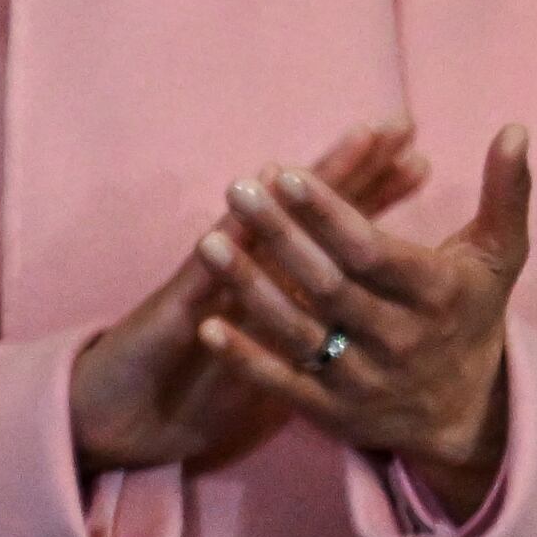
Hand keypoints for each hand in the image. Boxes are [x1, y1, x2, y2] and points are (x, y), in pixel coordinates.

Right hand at [72, 121, 424, 471]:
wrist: (118, 409)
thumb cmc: (194, 386)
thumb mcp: (263, 358)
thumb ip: (305, 324)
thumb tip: (356, 302)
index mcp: (275, 284)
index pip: (337, 231)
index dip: (375, 196)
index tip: (418, 157)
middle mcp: (246, 270)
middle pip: (306, 213)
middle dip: (351, 171)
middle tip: (394, 126)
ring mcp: (209, 284)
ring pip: (257, 231)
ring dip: (286, 195)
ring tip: (315, 155)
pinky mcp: (175, 314)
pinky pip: (201, 283)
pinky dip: (218, 254)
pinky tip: (229, 222)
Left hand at [198, 125, 536, 521]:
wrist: (471, 417)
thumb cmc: (471, 313)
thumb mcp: (498, 258)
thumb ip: (505, 193)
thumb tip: (516, 128)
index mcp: (437, 295)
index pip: (373, 252)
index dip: (329, 214)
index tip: (285, 173)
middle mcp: (400, 341)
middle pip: (329, 287)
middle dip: (280, 236)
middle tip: (236, 189)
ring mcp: (364, 381)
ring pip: (300, 333)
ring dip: (251, 289)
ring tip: (208, 242)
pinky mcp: (335, 413)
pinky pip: (285, 385)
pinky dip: (245, 359)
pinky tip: (207, 324)